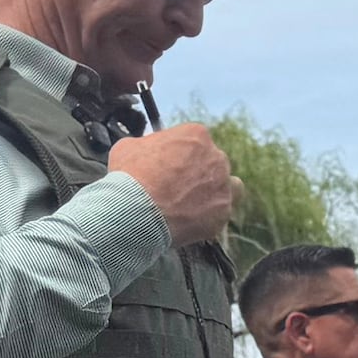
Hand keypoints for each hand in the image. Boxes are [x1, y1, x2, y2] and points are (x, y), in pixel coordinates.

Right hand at [108, 123, 239, 247]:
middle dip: (199, 174)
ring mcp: (222, 186)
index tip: (169, 167)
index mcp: (196, 135)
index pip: (195, 142)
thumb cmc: (129, 176)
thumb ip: (145, 145)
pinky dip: (207, 218)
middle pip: (213, 163)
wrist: (135, 211)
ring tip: (196, 204)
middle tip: (178, 188)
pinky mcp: (222, 213)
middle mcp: (216, 157)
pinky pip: (220, 214)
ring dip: (216, 192)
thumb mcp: (128, 147)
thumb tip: (146, 149)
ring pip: (229, 186)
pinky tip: (189, 222)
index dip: (180, 155)